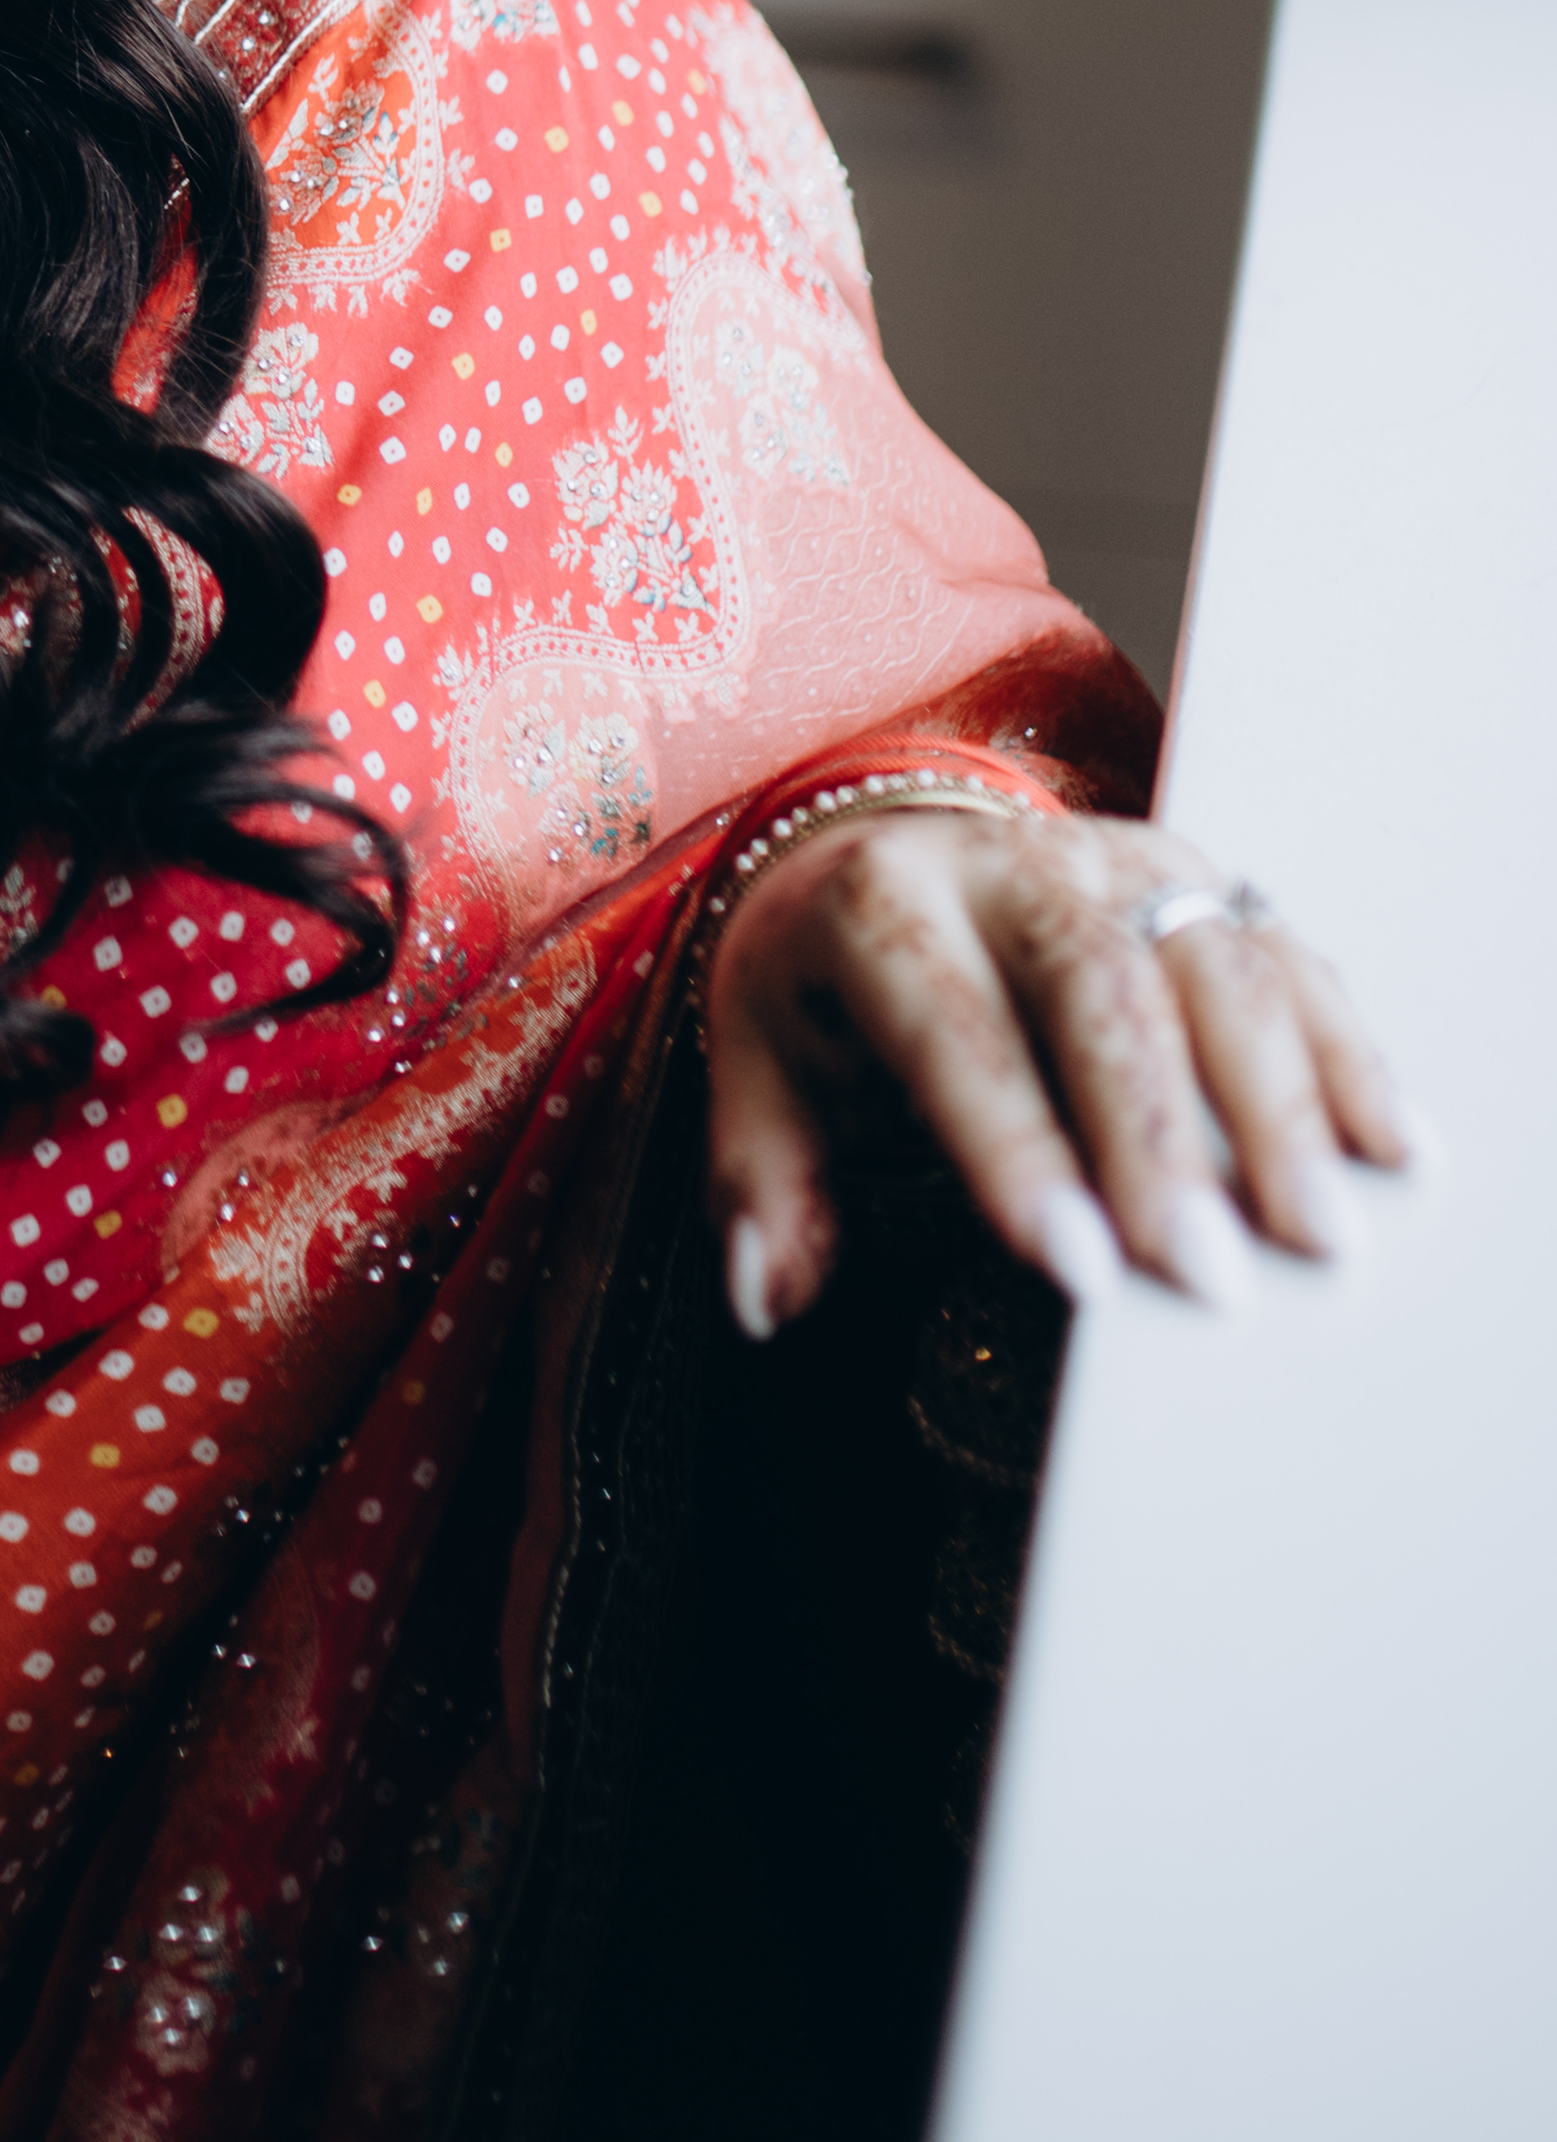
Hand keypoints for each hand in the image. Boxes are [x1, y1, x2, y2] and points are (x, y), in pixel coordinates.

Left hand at [708, 799, 1414, 1330]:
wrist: (870, 842)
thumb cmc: (824, 982)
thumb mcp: (754, 1058)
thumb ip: (761, 1181)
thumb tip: (765, 1298)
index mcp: (882, 903)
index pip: (952, 1025)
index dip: (1016, 1147)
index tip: (1077, 1267)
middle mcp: (1011, 865)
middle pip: (1100, 989)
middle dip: (1158, 1139)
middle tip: (1207, 1274)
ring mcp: (1118, 861)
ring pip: (1212, 965)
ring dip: (1275, 1104)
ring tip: (1320, 1231)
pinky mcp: (1200, 877)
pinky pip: (1284, 958)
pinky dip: (1342, 1053)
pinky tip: (1387, 1148)